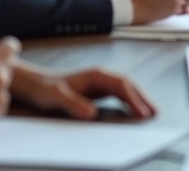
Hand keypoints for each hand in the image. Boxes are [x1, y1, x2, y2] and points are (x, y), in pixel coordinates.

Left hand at [11, 65, 155, 120]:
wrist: (33, 85)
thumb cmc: (44, 89)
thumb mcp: (55, 97)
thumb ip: (73, 104)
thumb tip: (92, 113)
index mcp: (95, 75)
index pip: (122, 85)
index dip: (134, 99)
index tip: (142, 112)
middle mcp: (101, 77)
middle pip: (129, 85)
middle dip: (143, 98)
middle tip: (154, 113)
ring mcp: (100, 83)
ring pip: (127, 89)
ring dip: (139, 100)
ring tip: (150, 113)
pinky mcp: (98, 91)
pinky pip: (120, 95)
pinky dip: (130, 102)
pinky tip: (134, 111)